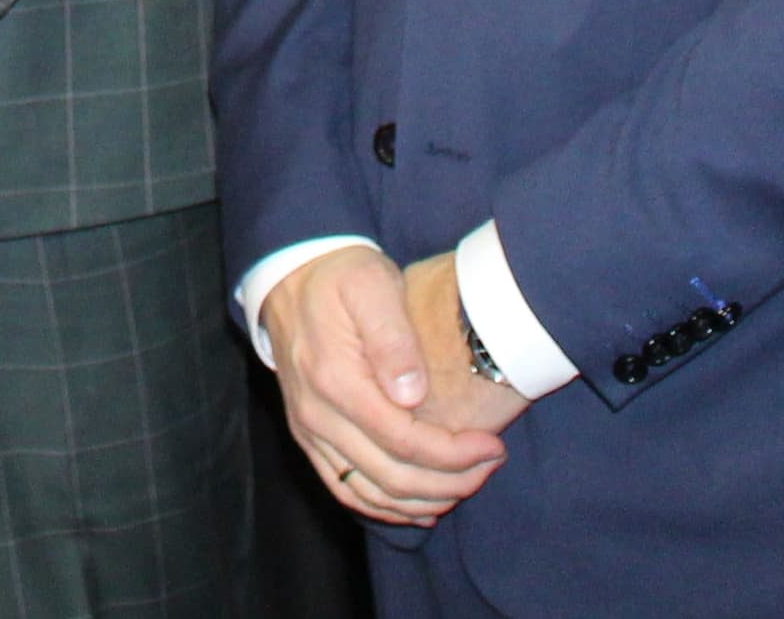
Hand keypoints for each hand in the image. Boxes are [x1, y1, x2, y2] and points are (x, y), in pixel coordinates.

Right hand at [260, 246, 509, 527]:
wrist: (290, 276)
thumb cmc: (341, 276)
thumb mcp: (372, 285)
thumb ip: (392, 338)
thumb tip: (412, 393)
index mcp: (336, 381)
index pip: (404, 441)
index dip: (454, 455)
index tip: (493, 446)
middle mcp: (318, 416)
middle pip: (390, 477)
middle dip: (449, 483)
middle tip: (490, 466)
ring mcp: (309, 431)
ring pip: (368, 493)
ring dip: (422, 501)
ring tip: (466, 485)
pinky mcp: (308, 436)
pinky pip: (344, 488)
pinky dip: (384, 507)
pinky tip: (419, 506)